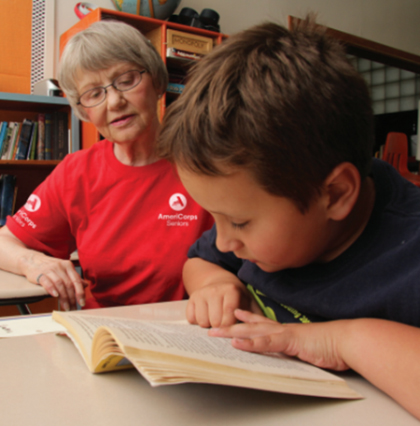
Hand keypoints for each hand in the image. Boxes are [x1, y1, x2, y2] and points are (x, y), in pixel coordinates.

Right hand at [23, 253, 87, 310]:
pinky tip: (55, 296)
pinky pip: (47, 282)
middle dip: (72, 298)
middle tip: (73, 308)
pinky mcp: (39, 274)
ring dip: (64, 297)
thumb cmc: (50, 267)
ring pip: (60, 284)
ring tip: (66, 307)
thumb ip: (74, 277)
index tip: (82, 303)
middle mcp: (60, 267)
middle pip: (69, 284)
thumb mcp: (64, 270)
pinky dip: (52, 289)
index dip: (80, 293)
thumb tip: (85, 285)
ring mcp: (50, 270)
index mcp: (68, 266)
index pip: (77, 280)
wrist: (32, 260)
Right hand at [186, 283, 262, 327]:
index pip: (229, 314)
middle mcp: (214, 290)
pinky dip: (198, 322)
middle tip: (225, 324)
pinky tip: (206, 316)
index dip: (231, 328)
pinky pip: (191, 319)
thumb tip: (267, 332)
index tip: (234, 333)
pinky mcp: (190, 298)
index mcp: (230, 290)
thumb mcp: (249, 302)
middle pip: (215, 322)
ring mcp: (201, 294)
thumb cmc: (236, 297)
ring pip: (202, 322)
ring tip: (216, 320)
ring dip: (209, 325)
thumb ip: (256, 316)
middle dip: (221, 328)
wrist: (218, 282)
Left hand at [209, 309, 349, 370]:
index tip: (236, 312)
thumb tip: (297, 350)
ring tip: (215, 333)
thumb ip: (300, 347)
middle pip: (251, 326)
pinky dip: (250, 343)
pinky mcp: (289, 342)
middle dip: (231, 325)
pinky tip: (236, 343)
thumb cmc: (333, 345)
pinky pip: (265, 343)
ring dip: (232, 333)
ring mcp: (284, 334)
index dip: (248, 317)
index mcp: (288, 330)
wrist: (347, 340)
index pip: (263, 322)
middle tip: (213, 326)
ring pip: (253, 332)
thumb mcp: (311, 347)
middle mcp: (283, 329)